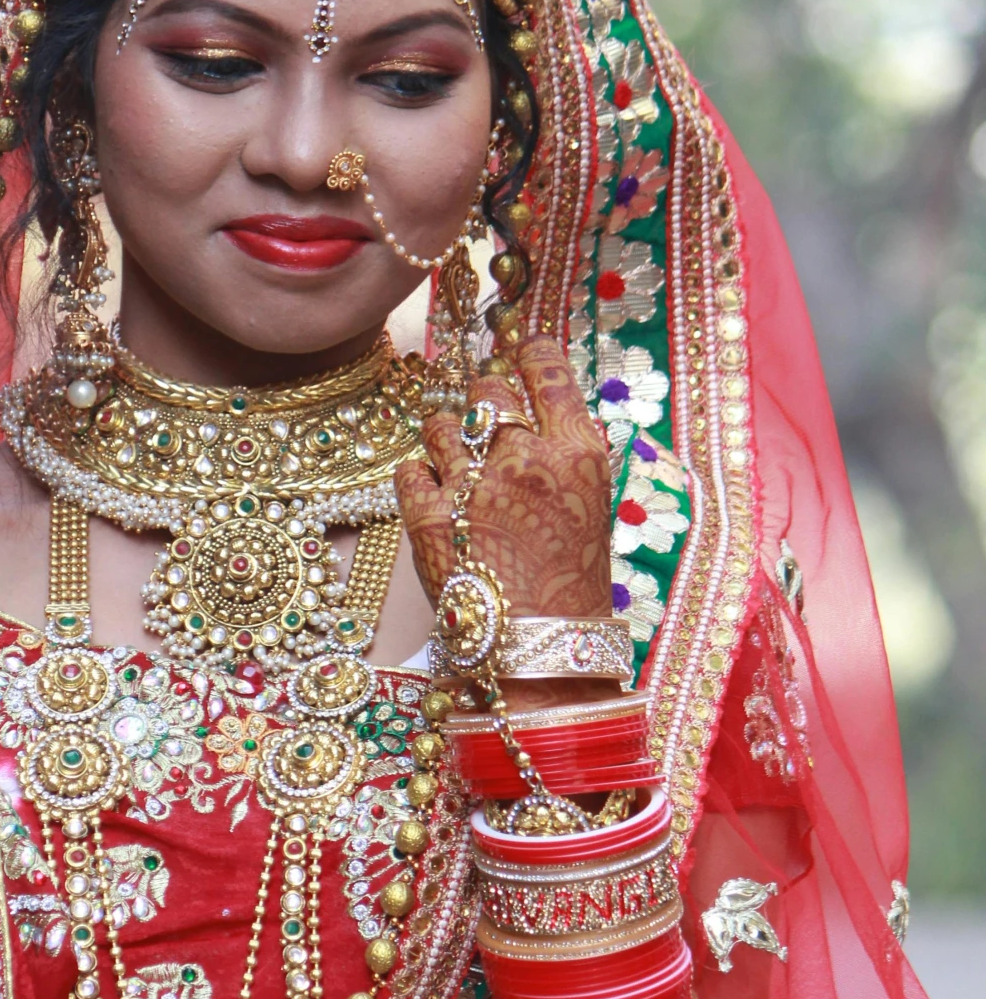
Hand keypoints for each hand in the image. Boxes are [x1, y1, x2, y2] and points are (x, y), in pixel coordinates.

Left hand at [395, 338, 613, 620]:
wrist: (539, 650)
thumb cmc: (570, 585)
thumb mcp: (589, 506)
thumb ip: (562, 454)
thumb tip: (531, 411)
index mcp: (577, 452)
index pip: (544, 366)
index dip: (526, 352)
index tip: (516, 348)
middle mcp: (524, 459)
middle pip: (486, 390)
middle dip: (481, 405)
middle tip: (484, 430)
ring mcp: (472, 486)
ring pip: (441, 424)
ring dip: (447, 442)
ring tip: (460, 475)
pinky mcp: (426, 516)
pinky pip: (409, 468)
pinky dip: (419, 480)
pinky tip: (437, 503)